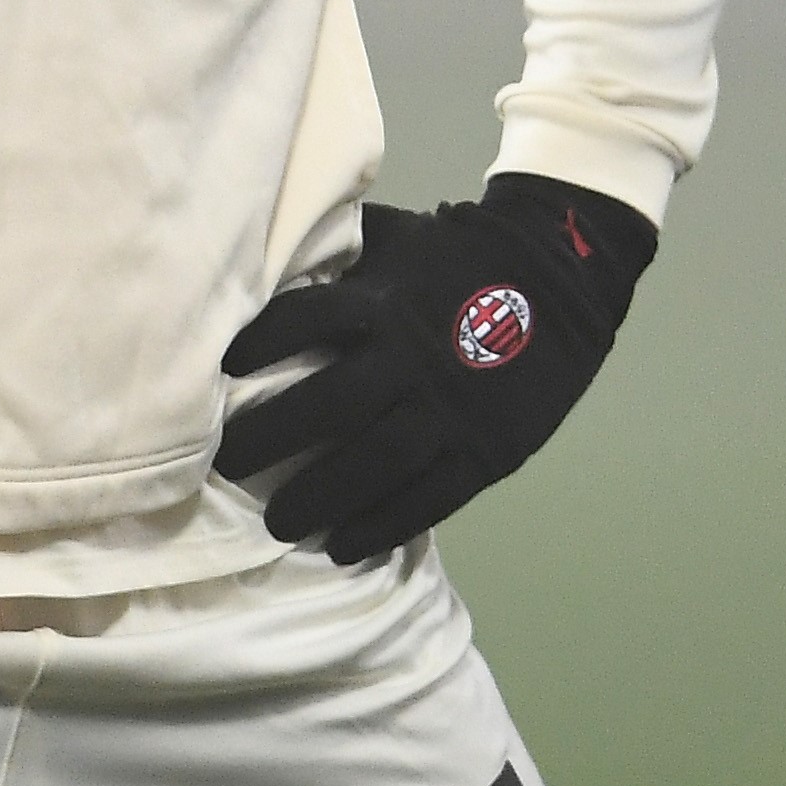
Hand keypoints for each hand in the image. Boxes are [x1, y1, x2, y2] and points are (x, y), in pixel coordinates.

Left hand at [214, 177, 656, 563]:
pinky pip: (428, 498)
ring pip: (375, 464)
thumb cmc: (464, 253)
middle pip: (330, 406)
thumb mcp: (401, 239)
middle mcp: (411, 359)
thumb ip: (341, 253)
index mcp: (384, 302)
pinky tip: (343, 547)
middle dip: (271, 439)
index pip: (305, 322)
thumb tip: (270, 253)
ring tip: (277, 524)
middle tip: (225, 466)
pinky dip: (384, 526)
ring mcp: (450, 410)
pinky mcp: (485, 449)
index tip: (222, 371)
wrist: (563, 275)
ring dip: (321, 498)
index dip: (260, 346)